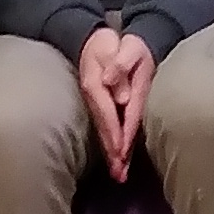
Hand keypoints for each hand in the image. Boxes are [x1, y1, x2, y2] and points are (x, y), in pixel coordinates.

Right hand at [77, 28, 156, 181]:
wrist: (94, 39)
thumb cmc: (112, 43)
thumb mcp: (119, 46)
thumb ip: (118, 64)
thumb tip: (112, 84)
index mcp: (97, 83)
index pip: (108, 111)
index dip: (115, 131)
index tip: (121, 150)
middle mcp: (93, 96)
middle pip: (103, 127)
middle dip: (112, 151)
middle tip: (120, 174)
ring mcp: (94, 103)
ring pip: (103, 131)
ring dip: (111, 154)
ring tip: (119, 175)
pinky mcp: (98, 107)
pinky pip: (104, 128)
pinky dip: (109, 145)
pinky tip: (115, 159)